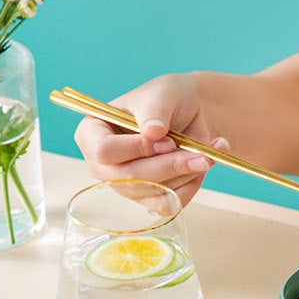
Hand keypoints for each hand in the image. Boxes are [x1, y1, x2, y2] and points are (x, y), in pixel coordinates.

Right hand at [74, 73, 229, 205]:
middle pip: (133, 178)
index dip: (137, 149)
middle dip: (171, 166)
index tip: (168, 140)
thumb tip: (152, 131)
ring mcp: (126, 187)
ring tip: (207, 153)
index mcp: (91, 134)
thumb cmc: (166, 99)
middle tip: (202, 154)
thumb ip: (154, 112)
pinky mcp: (149, 199)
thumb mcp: (160, 95)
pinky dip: (192, 185)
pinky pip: (172, 203)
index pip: (104, 152)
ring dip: (187, 174)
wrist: (188, 113)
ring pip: (157, 192)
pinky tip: (201, 166)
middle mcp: (103, 166)